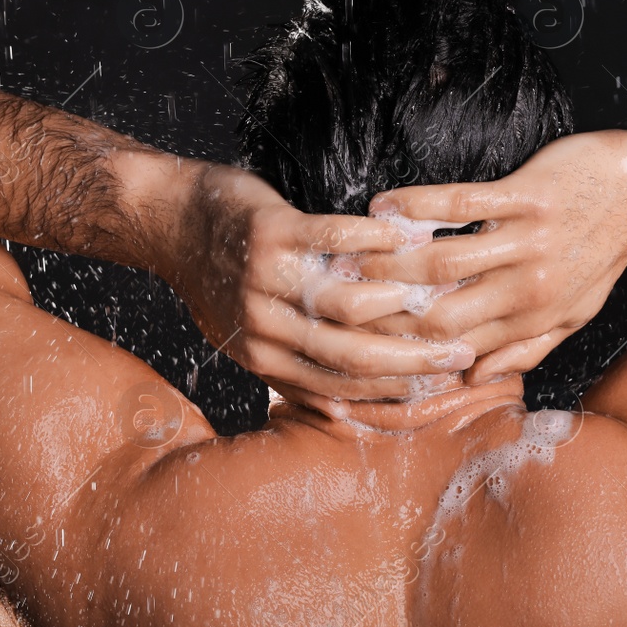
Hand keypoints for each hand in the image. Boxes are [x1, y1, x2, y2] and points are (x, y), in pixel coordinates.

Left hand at [166, 162, 475, 399]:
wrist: (166, 220)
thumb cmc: (214, 276)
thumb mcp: (243, 334)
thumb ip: (289, 364)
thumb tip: (341, 405)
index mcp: (262, 359)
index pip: (337, 388)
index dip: (392, 390)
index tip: (437, 387)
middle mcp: (264, 327)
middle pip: (350, 356)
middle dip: (412, 359)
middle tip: (460, 352)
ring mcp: (266, 281)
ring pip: (347, 304)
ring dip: (401, 300)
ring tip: (441, 293)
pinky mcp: (270, 233)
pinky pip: (331, 239)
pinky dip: (375, 240)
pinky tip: (405, 236)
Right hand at [351, 130, 626, 381]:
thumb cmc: (605, 252)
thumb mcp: (573, 315)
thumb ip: (523, 350)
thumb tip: (471, 380)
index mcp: (533, 320)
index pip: (456, 349)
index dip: (408, 352)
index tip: (366, 345)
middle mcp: (527, 288)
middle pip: (439, 315)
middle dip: (386, 314)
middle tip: (338, 305)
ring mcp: (526, 241)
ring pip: (442, 263)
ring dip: (388, 263)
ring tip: (346, 259)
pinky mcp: (527, 196)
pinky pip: (460, 202)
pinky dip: (415, 205)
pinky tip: (383, 206)